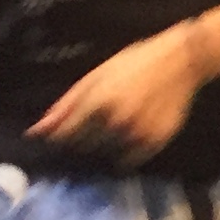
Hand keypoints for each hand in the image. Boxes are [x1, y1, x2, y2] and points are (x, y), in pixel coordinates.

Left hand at [29, 25, 204, 161]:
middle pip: (85, 145)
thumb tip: (38, 130)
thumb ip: (66, 105)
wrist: (181, 62)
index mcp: (97, 102)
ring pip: (107, 151)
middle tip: (101, 117)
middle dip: (86, 135)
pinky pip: (131, 158)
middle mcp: (116, 122)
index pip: (66, 135)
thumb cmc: (134, 63)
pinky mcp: (155, 142)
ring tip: (121, 119)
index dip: (61, 134)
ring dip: (107, 142)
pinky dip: (128, 149)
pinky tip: (134, 129)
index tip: (63, 131)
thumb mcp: (96, 77)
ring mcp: (137, 134)